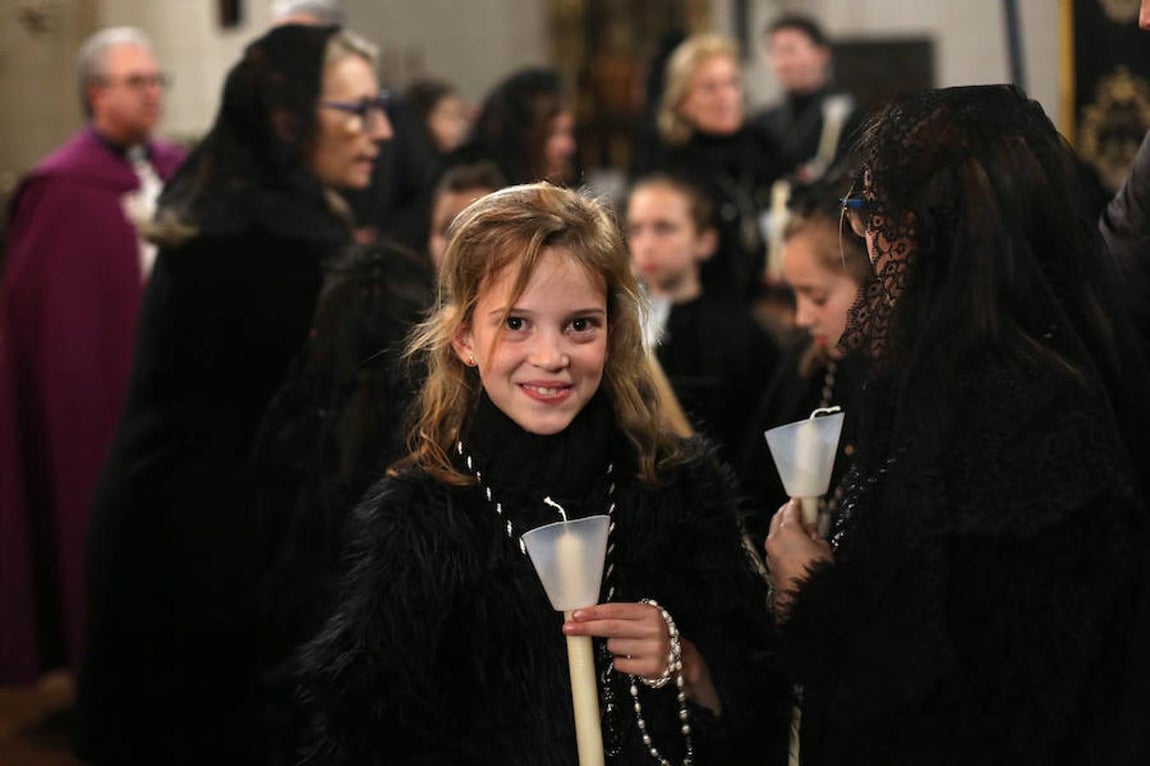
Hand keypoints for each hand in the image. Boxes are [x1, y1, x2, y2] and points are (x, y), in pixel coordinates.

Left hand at [562, 602, 668, 680]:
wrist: (682, 659)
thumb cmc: (653, 635)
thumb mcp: (644, 619)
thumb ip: (622, 616)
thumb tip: (587, 616)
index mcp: (649, 612)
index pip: (616, 610)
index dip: (594, 612)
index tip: (576, 615)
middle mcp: (653, 629)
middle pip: (611, 628)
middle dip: (587, 628)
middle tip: (567, 628)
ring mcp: (653, 649)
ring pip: (613, 647)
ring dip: (614, 648)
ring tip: (630, 647)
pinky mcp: (651, 668)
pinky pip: (620, 664)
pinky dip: (621, 662)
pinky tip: (633, 659)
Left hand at [765, 498, 833, 618]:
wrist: (804, 596)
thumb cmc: (815, 570)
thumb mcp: (822, 547)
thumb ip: (815, 533)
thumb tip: (812, 528)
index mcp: (787, 530)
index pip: (790, 510)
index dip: (796, 503)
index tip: (801, 499)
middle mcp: (774, 539)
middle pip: (778, 518)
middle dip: (786, 512)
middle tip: (796, 509)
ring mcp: (770, 552)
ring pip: (774, 532)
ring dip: (783, 527)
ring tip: (796, 526)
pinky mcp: (771, 564)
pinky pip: (775, 546)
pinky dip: (782, 541)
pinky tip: (792, 543)